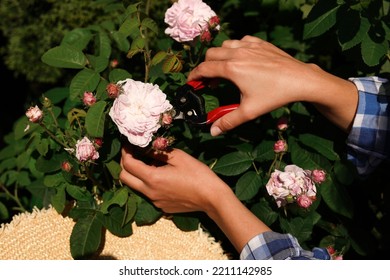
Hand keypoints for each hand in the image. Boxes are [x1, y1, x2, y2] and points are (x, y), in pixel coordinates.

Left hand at [119, 146, 229, 213]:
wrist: (211, 198)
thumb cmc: (197, 174)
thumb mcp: (178, 157)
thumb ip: (158, 151)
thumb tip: (144, 146)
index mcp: (152, 178)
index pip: (128, 164)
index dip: (126, 152)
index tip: (129, 144)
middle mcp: (149, 192)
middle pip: (124, 178)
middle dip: (125, 164)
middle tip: (133, 153)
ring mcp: (155, 201)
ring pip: (136, 186)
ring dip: (137, 174)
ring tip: (151, 163)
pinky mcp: (161, 207)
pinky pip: (148, 193)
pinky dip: (149, 183)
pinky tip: (162, 176)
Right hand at [188, 36, 357, 133]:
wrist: (300, 80)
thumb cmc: (274, 96)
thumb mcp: (250, 111)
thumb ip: (228, 121)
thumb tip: (213, 132)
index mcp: (231, 69)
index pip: (204, 68)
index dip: (194, 76)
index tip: (191, 83)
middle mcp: (238, 53)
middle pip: (211, 54)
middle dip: (206, 66)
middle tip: (209, 80)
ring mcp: (250, 45)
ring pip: (225, 45)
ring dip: (220, 56)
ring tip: (224, 70)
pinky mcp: (261, 43)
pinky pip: (241, 41)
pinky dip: (236, 48)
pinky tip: (242, 59)